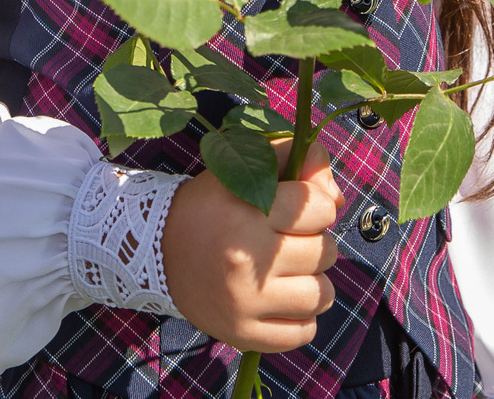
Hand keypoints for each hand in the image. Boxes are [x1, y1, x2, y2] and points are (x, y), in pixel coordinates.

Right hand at [161, 139, 340, 352]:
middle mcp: (247, 261)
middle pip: (325, 252)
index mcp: (247, 214)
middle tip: (288, 241)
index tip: (294, 209)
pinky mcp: (242, 335)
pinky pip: (303, 333)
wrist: (156, 250)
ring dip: (312, 282)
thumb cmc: (211, 206)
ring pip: (321, 296)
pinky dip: (300, 318)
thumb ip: (296, 159)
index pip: (319, 207)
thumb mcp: (244, 168)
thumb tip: (338, 198)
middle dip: (314, 242)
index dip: (315, 205)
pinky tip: (281, 301)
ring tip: (288, 272)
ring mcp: (245, 304)